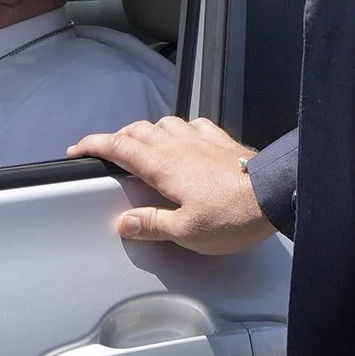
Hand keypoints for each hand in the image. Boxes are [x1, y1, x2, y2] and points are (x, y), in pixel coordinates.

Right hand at [68, 116, 273, 255]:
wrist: (279, 193)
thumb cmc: (232, 215)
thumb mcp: (188, 231)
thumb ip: (152, 224)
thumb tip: (122, 223)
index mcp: (161, 165)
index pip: (116, 146)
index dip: (91, 146)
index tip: (75, 151)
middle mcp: (175, 144)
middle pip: (135, 131)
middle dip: (116, 139)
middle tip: (109, 153)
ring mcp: (199, 137)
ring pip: (162, 123)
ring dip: (146, 132)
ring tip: (143, 145)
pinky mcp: (221, 138)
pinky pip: (193, 124)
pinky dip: (180, 130)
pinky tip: (184, 139)